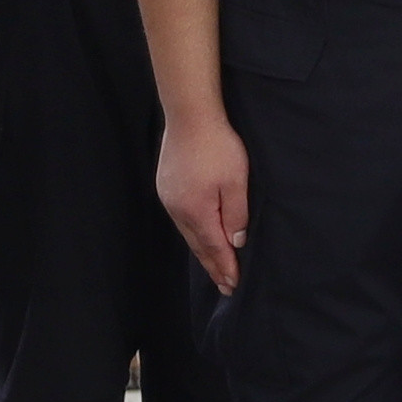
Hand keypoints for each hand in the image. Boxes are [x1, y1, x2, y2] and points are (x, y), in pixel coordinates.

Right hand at [157, 104, 248, 294]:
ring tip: (213, 267)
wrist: (189, 116)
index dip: (225, 267)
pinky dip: (192, 233)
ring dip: (202, 252)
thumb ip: (236, 215)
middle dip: (213, 267)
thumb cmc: (217, 146)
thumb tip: (235, 242)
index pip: (215, 248)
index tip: (234, 285)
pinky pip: (181, 219)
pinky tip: (197, 235)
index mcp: (197, 212)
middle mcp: (178, 210)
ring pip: (188, 233)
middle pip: (199, 245)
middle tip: (224, 285)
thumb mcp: (236, 182)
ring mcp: (169, 198)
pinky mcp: (166, 187)